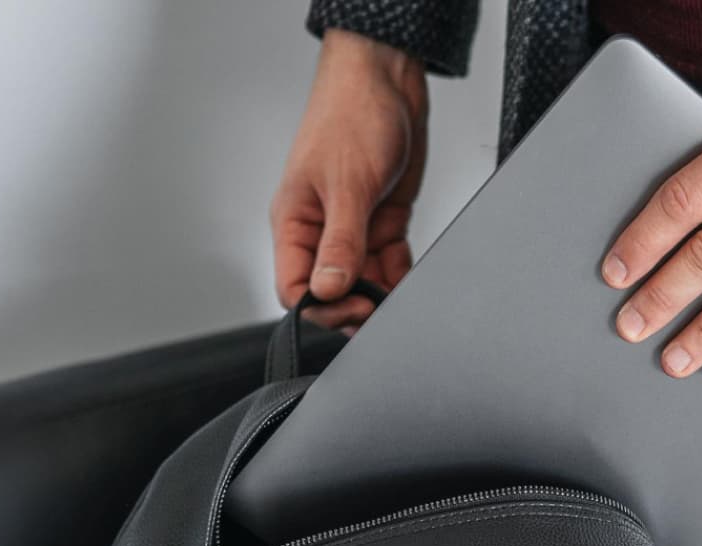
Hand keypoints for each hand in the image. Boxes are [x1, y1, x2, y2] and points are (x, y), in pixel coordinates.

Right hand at [270, 29, 427, 329]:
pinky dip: (400, 273)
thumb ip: (340, 243)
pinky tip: (408, 274)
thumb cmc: (350, 115)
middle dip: (355, 305)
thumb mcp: (346, 184)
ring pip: (363, 280)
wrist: (387, 80)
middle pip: (331, 291)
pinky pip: (389, 262)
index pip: (294, 287)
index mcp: (295, 222)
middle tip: (381, 309)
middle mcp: (321, 230)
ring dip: (382, 293)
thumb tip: (328, 290)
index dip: (322, 308)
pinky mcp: (382, 220)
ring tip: (399, 296)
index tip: (354, 306)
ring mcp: (353, 227)